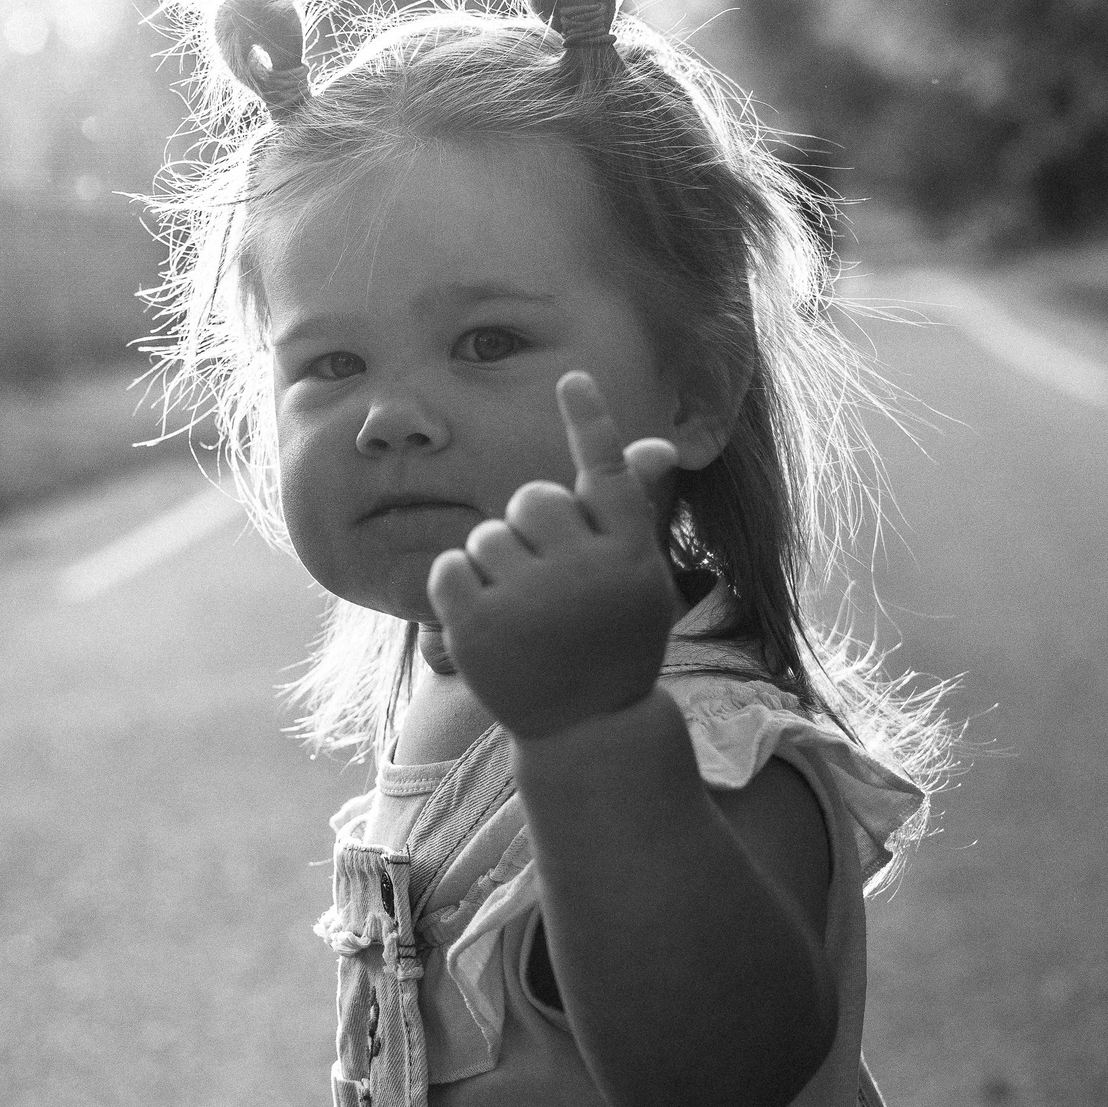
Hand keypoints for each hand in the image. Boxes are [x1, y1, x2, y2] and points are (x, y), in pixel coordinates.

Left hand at [425, 372, 683, 742]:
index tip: (571, 377)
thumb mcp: (636, 578)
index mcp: (630, 555)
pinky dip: (457, 587)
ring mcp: (530, 602)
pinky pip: (448, 568)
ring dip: (494, 564)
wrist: (586, 729)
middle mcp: (585, 573)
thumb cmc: (612, 640)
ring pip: (486, 535)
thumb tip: (659, 444)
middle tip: (545, 576)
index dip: (588, 422)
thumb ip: (631, 509)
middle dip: (529, 527)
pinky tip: (484, 620)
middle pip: (532, 499)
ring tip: (520, 609)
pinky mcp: (478, 628)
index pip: (605, 474)